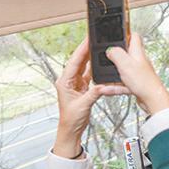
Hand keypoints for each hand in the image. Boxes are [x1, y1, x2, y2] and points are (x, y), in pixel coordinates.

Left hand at [54, 39, 127, 156]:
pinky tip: (99, 62)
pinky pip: (89, 74)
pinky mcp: (82, 87)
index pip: (74, 62)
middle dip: (86, 49)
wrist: (71, 129)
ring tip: (98, 46)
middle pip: (79, 61)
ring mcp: (75, 83)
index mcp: (64, 82)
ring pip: (84, 66)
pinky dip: (94, 68)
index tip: (88, 39)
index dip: (81, 49)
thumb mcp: (84, 105)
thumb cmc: (71, 119)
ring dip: (90, 57)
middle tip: (94, 38)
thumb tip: (104, 84)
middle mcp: (69, 80)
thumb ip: (95, 93)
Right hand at [104, 34, 168, 114]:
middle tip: (107, 55)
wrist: (152, 99)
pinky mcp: (136, 82)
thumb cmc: (143, 82)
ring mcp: (138, 71)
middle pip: (127, 52)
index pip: (134, 36)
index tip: (117, 32)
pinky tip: (110, 87)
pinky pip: (123, 80)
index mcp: (137, 52)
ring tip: (108, 73)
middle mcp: (139, 60)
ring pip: (123, 67)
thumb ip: (116, 53)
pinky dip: (116, 83)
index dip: (125, 32)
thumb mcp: (125, 63)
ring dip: (114, 70)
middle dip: (116, 53)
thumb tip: (110, 49)